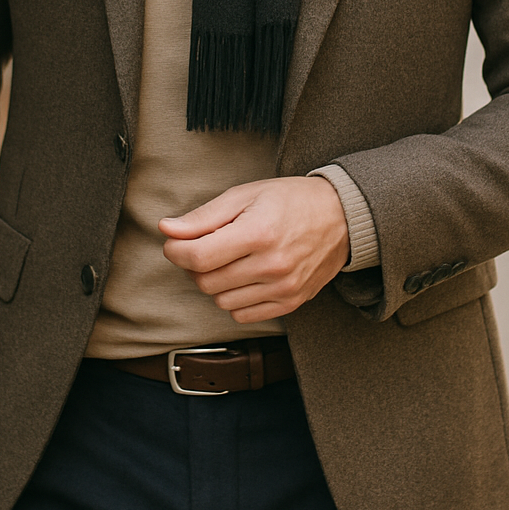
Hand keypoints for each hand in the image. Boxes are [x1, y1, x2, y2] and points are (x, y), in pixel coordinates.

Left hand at [159, 176, 348, 321]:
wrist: (341, 217)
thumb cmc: (290, 200)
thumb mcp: (245, 195)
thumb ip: (204, 216)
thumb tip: (167, 230)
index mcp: (258, 233)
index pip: (198, 257)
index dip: (176, 251)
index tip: (175, 242)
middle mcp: (272, 265)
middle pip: (206, 282)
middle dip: (194, 265)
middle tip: (205, 246)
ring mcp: (283, 288)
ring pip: (221, 301)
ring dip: (215, 282)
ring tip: (230, 258)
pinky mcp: (290, 302)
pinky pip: (242, 314)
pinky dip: (234, 298)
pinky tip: (244, 276)